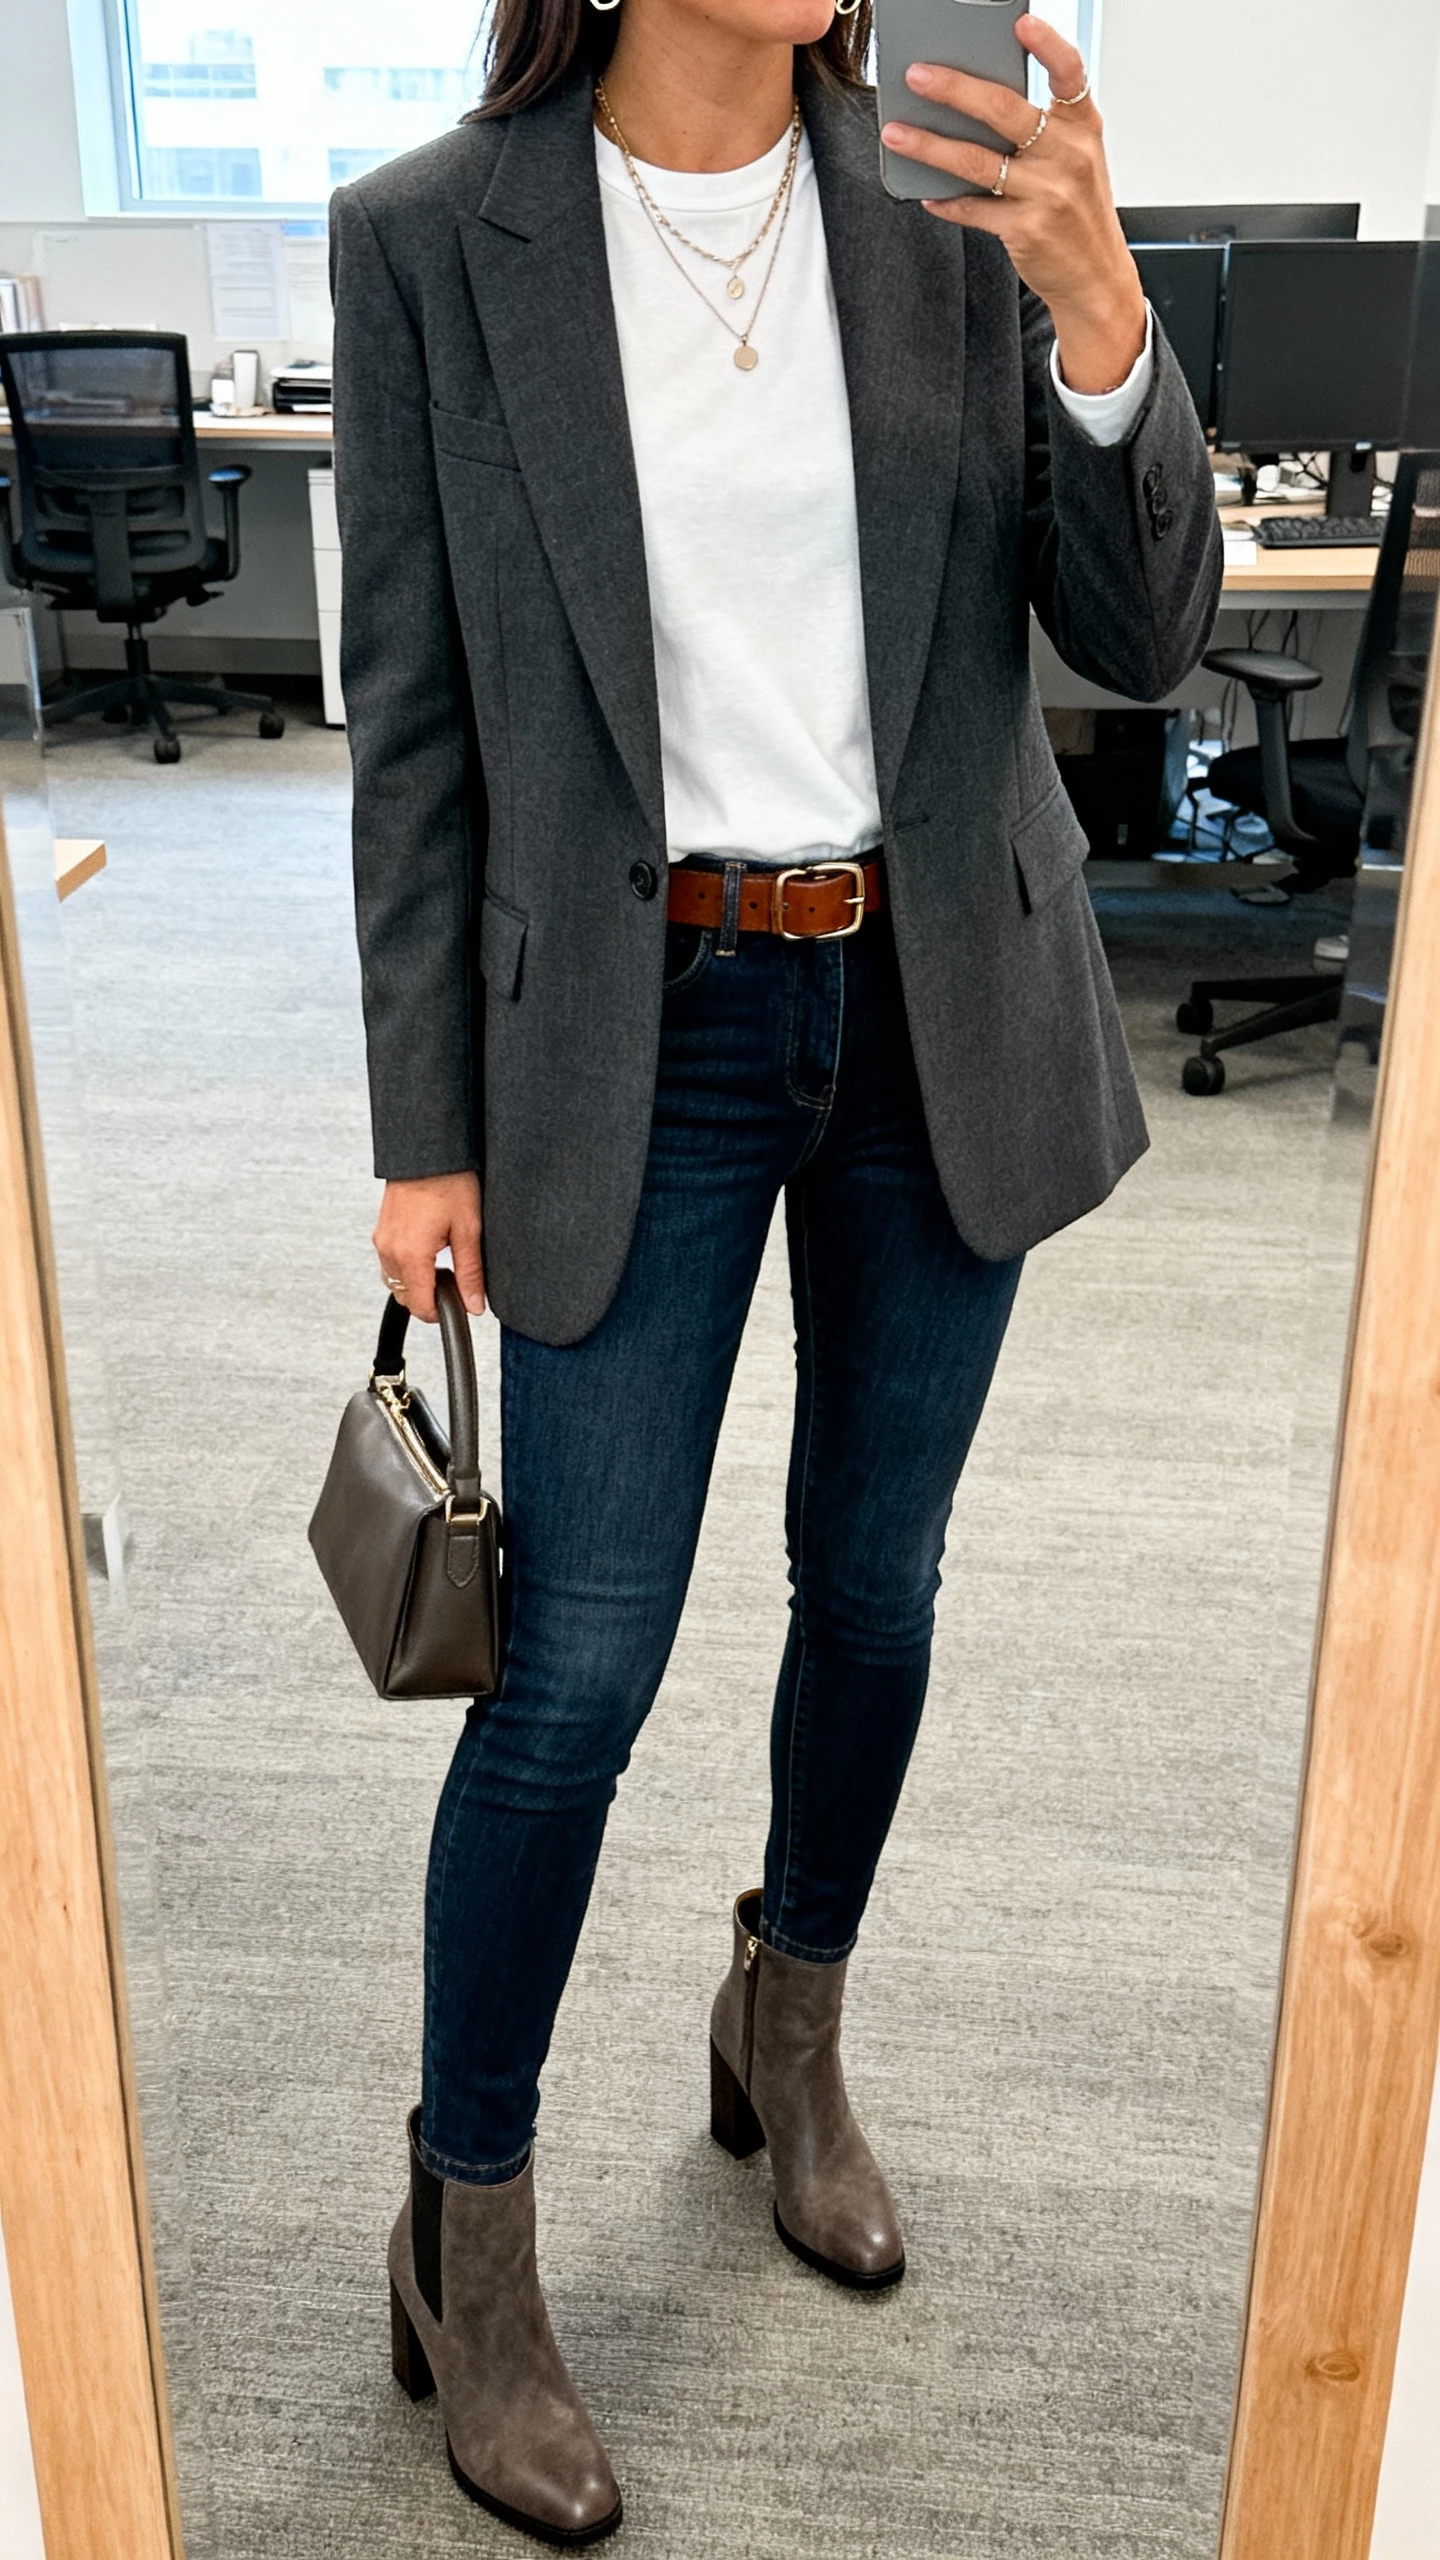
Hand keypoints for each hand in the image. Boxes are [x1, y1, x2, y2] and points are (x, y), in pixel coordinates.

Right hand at [373, 1172, 484, 1324]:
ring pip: (396, 1281)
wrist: (428, 1149)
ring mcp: (382, 1239)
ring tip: (443, 1261)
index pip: (420, 1307)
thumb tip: (474, 1306)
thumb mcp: (469, 1230)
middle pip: (405, 1297)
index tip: (459, 1304)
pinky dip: (408, 1266)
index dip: (441, 1313)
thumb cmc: (450, 1182)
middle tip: (456, 1279)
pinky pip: (390, 1262)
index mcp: (411, 1254)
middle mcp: (389, 1250)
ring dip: (418, 1281)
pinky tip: (429, 1249)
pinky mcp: (382, 1230)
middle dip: (429, 1297)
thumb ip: (470, 1273)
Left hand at [880, 13, 1145, 396]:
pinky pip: (973, 209)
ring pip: (976, 161)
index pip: (1070, 73)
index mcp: (1082, 127)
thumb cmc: (1079, 211)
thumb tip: (977, 101)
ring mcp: (1046, 194)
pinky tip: (926, 192)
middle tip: (918, 75)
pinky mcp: (1024, 230)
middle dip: (954, 89)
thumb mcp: (1076, 158)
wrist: (1095, 276)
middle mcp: (1067, 155)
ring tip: (897, 133)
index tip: (1020, 23)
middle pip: (1004, 110)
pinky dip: (946, 200)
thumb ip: (1042, 128)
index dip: (1047, 45)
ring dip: (930, 146)